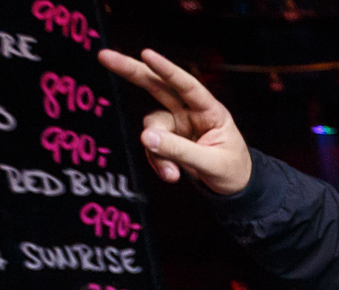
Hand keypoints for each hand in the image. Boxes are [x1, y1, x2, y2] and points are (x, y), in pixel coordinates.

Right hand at [98, 48, 252, 194]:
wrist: (234, 187)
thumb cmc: (232, 170)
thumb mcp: (212, 164)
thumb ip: (180, 150)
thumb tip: (145, 137)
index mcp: (210, 111)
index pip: (188, 86)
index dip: (167, 70)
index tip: (146, 54)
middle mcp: (190, 112)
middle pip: (157, 86)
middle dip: (131, 71)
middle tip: (104, 56)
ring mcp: (176, 124)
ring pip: (151, 126)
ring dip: (157, 151)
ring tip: (173, 174)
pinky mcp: (166, 139)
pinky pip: (152, 146)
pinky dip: (158, 161)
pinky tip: (171, 175)